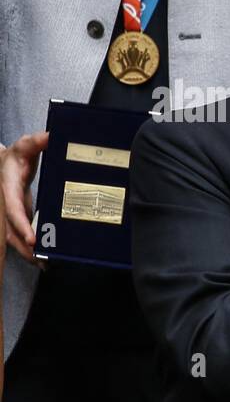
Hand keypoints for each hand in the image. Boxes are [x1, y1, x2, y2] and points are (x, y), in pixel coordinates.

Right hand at [1, 131, 49, 262]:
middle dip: (25, 247)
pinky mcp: (17, 217)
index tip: (33, 239)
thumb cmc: (16, 154)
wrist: (2, 162)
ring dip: (27, 253)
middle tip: (41, 260)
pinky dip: (30, 249)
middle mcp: (6, 203)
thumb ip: (38, 141)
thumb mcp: (26, 145)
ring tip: (44, 265)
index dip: (21, 225)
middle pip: (11, 229)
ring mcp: (10, 212)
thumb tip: (51, 136)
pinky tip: (43, 261)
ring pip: (13, 237)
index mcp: (8, 187)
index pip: (13, 209)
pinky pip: (20, 235)